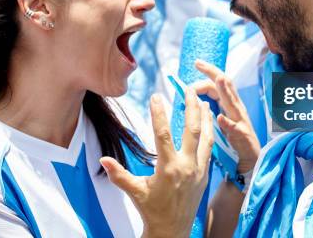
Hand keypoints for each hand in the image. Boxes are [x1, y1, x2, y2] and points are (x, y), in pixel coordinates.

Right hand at [100, 90, 213, 237]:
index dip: (159, 114)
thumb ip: (118, 174)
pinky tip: (208, 123)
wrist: (172, 230)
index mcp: (168, 168)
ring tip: (203, 100)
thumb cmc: (152, 210)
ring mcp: (199, 169)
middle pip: (192, 129)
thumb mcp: (134, 191)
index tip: (156, 96)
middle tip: (190, 88)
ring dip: (205, 117)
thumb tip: (102, 160)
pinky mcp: (205, 174)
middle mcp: (187, 166)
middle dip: (192, 106)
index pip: (163, 134)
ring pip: (206, 137)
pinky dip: (210, 133)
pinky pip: (210, 148)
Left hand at [192, 59, 260, 174]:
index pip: (219, 81)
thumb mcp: (221, 116)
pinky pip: (235, 128)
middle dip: (213, 72)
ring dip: (226, 91)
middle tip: (199, 63)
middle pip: (227, 84)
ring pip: (233, 102)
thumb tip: (192, 94)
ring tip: (219, 80)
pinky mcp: (242, 135)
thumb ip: (209, 104)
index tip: (196, 63)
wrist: (249, 156)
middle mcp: (236, 107)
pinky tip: (220, 118)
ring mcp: (240, 120)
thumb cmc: (233, 135)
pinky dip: (228, 123)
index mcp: (229, 102)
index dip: (208, 71)